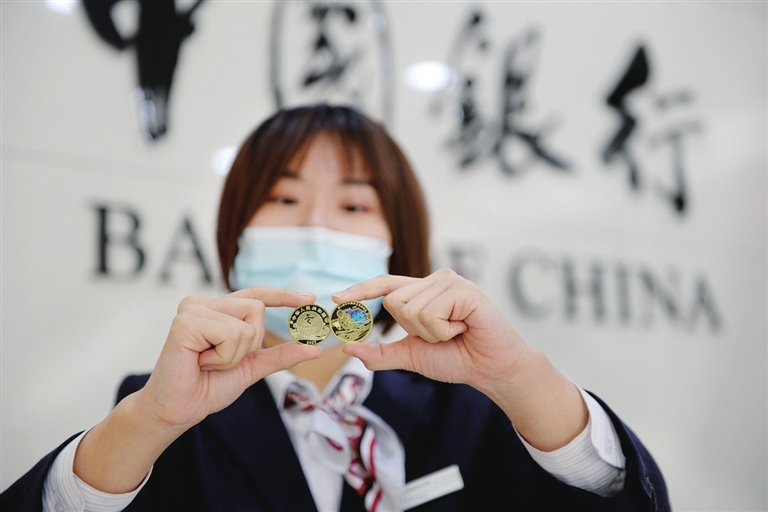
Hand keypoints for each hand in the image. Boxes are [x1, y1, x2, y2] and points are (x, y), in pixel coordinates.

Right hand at [138, 286, 322, 430]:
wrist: (179, 410)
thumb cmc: (207, 387)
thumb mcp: (252, 368)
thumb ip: (279, 355)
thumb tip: (314, 348)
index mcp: (217, 309)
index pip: (256, 294)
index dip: (283, 295)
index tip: (310, 299)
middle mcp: (203, 303)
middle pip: (256, 309)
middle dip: (250, 344)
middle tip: (220, 360)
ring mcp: (193, 309)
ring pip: (246, 325)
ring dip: (235, 355)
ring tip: (208, 363)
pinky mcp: (186, 322)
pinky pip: (231, 336)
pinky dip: (223, 358)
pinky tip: (201, 363)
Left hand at [334, 268, 526, 393]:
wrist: (492, 369)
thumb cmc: (457, 358)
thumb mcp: (412, 355)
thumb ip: (381, 353)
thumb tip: (347, 348)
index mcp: (422, 291)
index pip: (384, 285)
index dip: (360, 291)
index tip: (335, 298)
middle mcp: (435, 279)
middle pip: (394, 302)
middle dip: (413, 330)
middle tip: (442, 335)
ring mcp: (450, 281)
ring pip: (410, 309)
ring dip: (431, 334)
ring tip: (455, 332)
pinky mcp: (464, 290)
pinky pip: (431, 314)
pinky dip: (444, 331)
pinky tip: (464, 328)